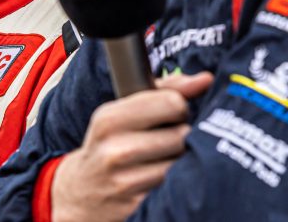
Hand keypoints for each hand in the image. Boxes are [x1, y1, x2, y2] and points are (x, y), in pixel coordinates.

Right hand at [51, 72, 213, 221]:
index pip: (171, 103)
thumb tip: (205, 79)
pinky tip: (166, 180)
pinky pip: (178, 190)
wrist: (82, 192)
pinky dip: (178, 184)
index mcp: (109, 118)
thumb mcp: (122, 111)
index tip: (173, 113)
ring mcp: (126, 182)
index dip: (179, 107)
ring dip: (183, 161)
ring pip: (183, 164)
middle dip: (183, 136)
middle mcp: (115, 149)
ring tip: (167, 158)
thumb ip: (164, 90)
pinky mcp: (140, 208)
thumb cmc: (110, 143)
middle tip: (170, 138)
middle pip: (182, 135)